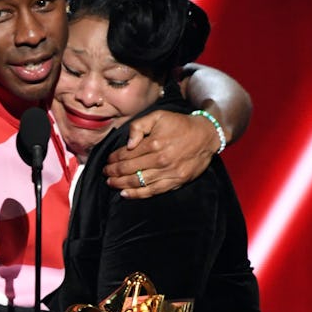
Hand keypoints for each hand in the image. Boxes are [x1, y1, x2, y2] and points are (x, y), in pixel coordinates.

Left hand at [103, 111, 217, 198]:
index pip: (127, 154)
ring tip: (111, 183)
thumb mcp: (158, 117)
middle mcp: (160, 160)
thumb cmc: (180, 125)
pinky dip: (137, 194)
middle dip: (114, 172)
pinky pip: (152, 191)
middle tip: (105, 172)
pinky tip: (125, 194)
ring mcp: (168, 173)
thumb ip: (139, 126)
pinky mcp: (175, 182)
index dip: (114, 159)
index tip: (108, 161)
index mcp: (154, 143)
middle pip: (130, 169)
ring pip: (138, 182)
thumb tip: (128, 144)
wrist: (206, 135)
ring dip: (121, 184)